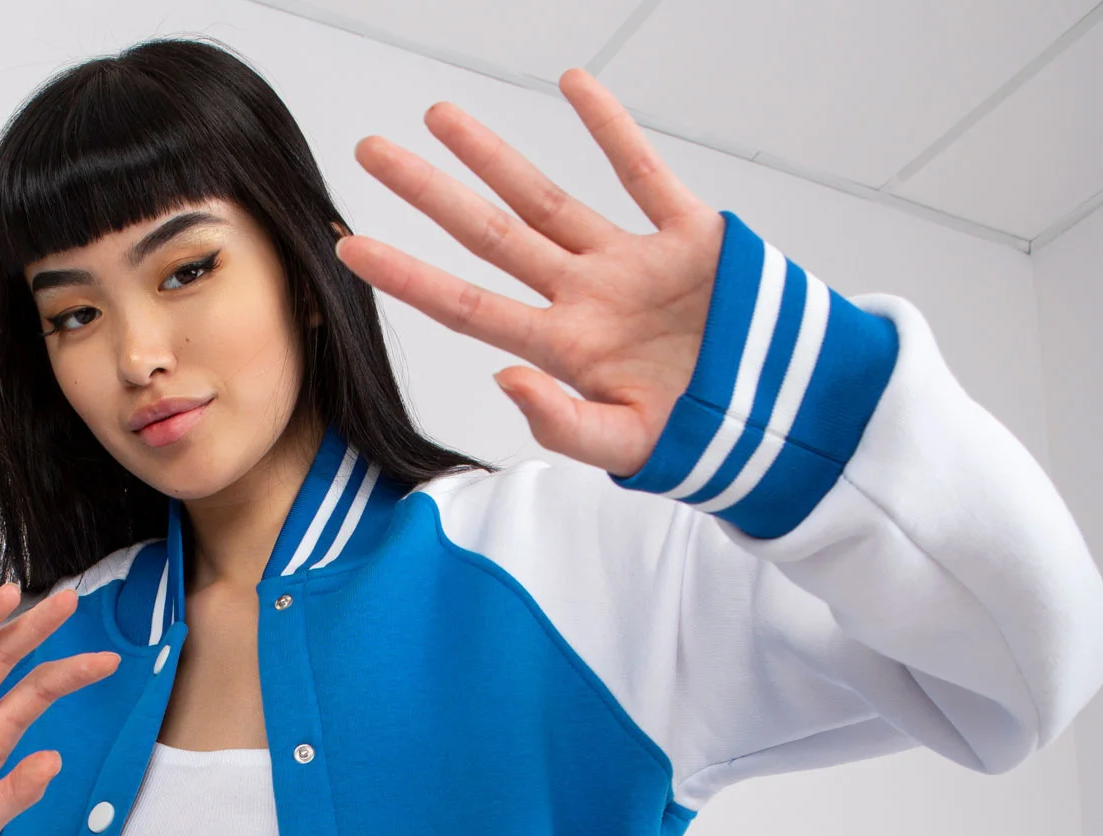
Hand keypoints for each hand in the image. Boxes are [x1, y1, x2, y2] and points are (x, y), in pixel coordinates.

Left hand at [335, 69, 724, 477]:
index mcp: (568, 350)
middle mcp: (587, 300)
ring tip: (438, 117)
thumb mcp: (627, 447)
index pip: (468, 306)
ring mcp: (632, 265)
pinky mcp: (690, 238)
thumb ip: (562, 423)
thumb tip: (504, 377)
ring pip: (547, 199)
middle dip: (430, 194)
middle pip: (491, 237)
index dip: (409, 276)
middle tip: (372, 154)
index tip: (352, 247)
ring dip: (493, 157)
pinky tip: (574, 87)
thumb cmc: (705, 440)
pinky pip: (643, 173)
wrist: (784, 420)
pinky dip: (612, 128)